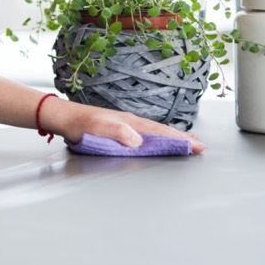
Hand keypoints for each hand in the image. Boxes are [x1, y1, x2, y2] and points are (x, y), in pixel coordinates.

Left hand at [46, 98, 204, 152]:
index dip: (178, 140)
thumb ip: (119, 132)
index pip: (160, 132)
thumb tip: (138, 140)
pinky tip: (157, 138)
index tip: (196, 146)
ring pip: (154, 131)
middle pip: (161, 130)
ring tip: (186, 140)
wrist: (64, 118)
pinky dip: (157, 135)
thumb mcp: (98, 128)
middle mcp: (131, 122)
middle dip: (181, 138)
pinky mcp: (119, 128)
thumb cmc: (80, 124)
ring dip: (171, 136)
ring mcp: (125, 124)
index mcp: (130, 123)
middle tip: (200, 146)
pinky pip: (144, 132)